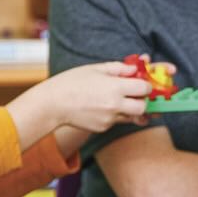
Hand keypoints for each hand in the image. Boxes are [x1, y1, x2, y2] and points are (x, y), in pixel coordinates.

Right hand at [39, 61, 156, 133]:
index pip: (144, 88)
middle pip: (143, 107)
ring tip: (117, 100)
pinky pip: (116, 121)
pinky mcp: (102, 128)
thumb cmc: (71, 82)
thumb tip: (135, 69)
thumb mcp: (96, 69)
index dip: (145, 85)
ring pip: (131, 117)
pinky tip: (100, 107)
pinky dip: (114, 115)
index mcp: (115, 87)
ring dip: (130, 109)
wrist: (53, 104)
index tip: (140, 83)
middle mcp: (115, 105)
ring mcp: (109, 119)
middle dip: (142, 101)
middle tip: (134, 95)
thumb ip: (119, 68)